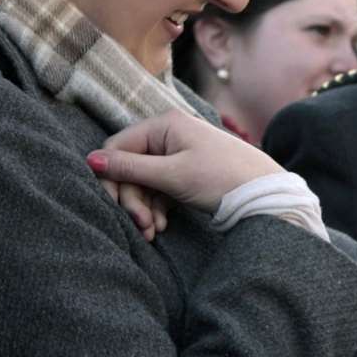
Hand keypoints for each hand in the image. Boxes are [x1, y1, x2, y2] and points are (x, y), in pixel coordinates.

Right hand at [88, 110, 281, 215]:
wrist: (266, 196)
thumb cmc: (222, 179)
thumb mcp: (173, 175)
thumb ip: (130, 169)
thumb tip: (90, 160)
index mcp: (164, 125)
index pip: (118, 147)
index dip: (112, 177)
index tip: (114, 205)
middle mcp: (169, 135)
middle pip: (130, 168)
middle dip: (132, 199)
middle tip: (142, 226)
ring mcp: (179, 154)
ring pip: (144, 182)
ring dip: (143, 208)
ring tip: (153, 231)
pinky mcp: (187, 173)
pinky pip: (159, 189)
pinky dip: (157, 208)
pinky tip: (162, 227)